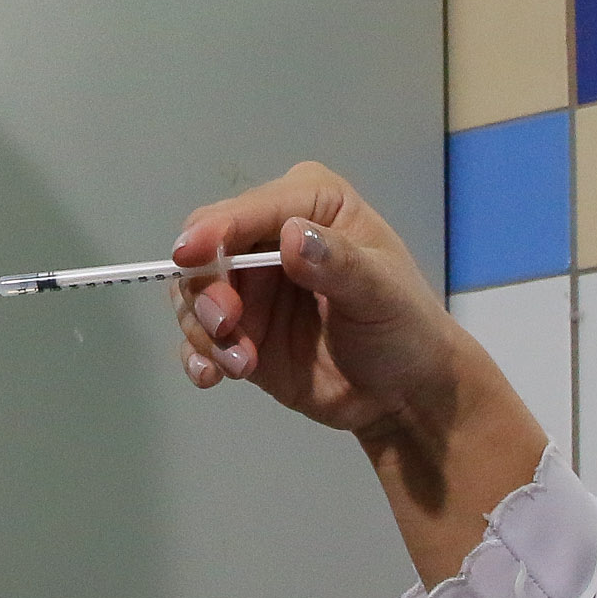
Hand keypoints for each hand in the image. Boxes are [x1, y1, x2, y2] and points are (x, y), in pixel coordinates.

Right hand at [171, 163, 480, 440]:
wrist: (406, 393)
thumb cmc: (404, 328)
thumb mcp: (381, 293)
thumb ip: (338, 264)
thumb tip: (292, 235)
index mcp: (310, 205)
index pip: (248, 210)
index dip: (215, 230)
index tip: (190, 256)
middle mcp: (271, 237)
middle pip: (207, 251)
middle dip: (206, 289)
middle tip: (227, 325)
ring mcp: (251, 286)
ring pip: (195, 295)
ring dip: (205, 330)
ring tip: (241, 364)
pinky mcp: (239, 331)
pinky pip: (200, 337)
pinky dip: (198, 354)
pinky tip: (211, 375)